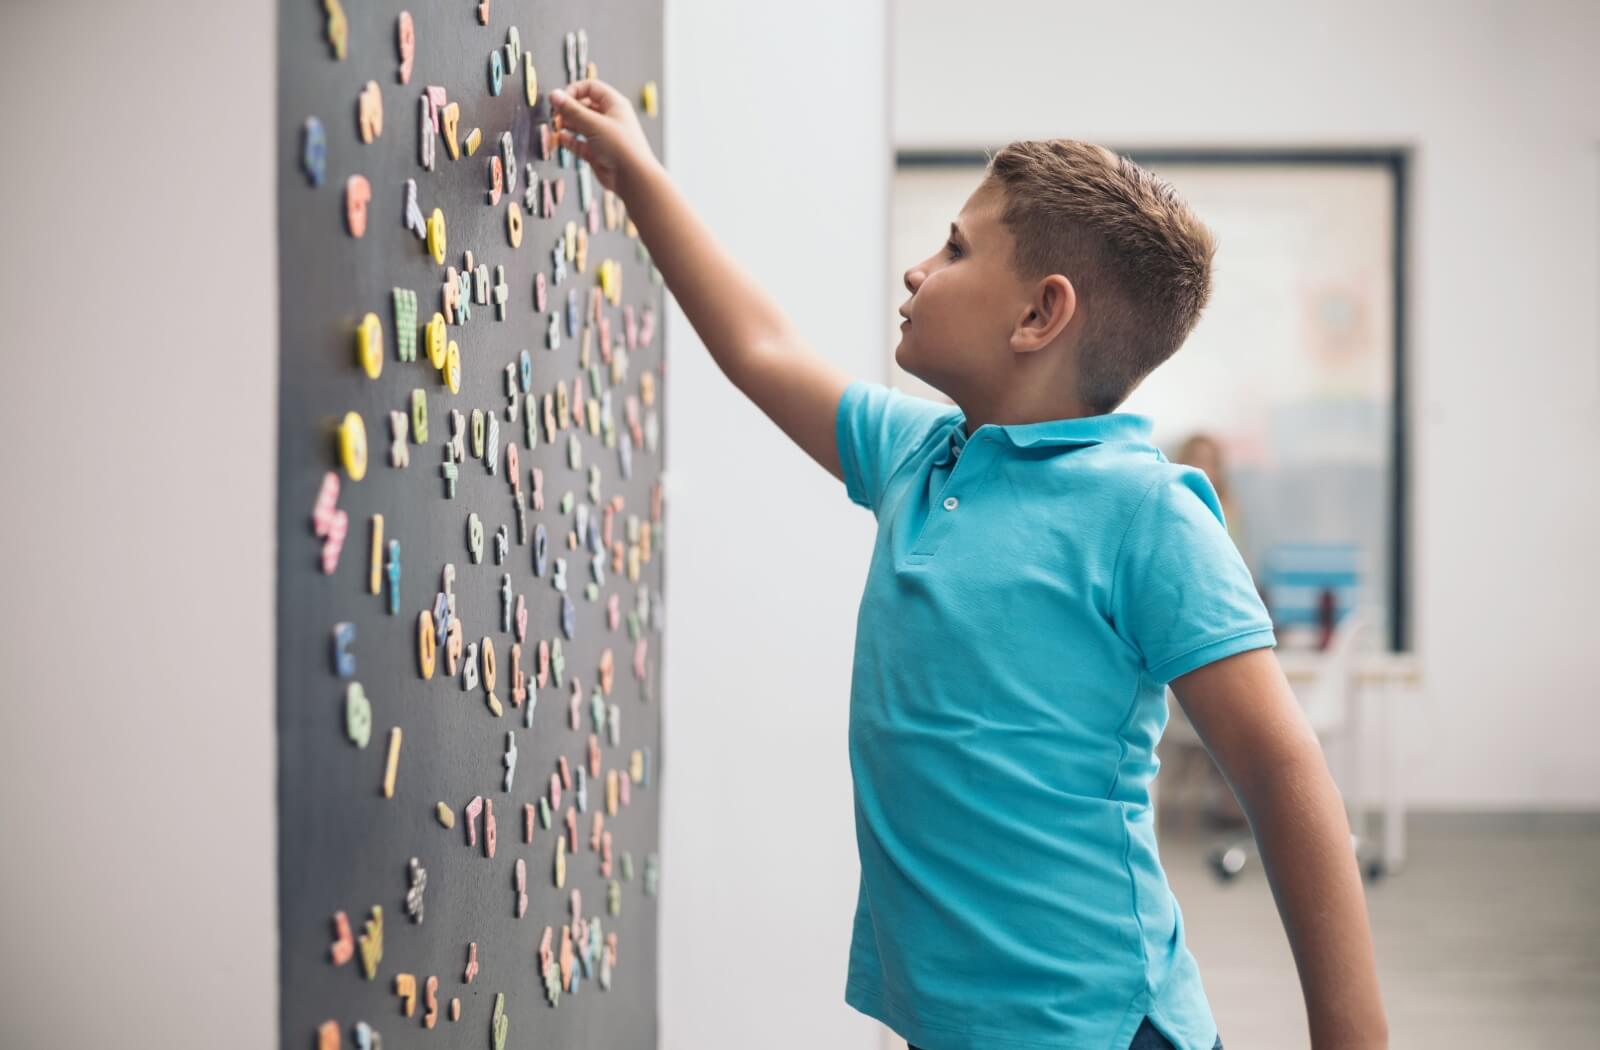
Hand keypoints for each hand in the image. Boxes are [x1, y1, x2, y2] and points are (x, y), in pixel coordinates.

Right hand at [548, 79, 656, 196]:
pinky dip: (570, 140)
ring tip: (556, 126)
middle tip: (556, 114)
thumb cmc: (623, 148)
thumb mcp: (594, 123)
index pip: (591, 88)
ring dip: (567, 125)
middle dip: (568, 109)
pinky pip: (580, 143)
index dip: (574, 91)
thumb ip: (572, 110)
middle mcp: (609, 119)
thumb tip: (555, 95)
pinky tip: (561, 139)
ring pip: (580, 125)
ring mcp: (603, 136)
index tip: (561, 99)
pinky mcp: (597, 153)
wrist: (633, 178)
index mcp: (614, 104)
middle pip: (584, 106)